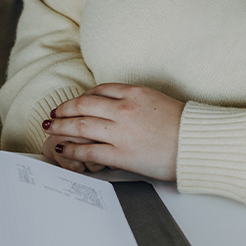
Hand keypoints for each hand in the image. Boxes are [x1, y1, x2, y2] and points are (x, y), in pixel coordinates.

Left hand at [41, 83, 184, 179]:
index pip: (100, 90)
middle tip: (55, 113)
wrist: (195, 143)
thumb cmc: (182, 124)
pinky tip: (64, 148)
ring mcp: (120, 132)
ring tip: (51, 128)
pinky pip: (89, 150)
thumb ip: (135, 101)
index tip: (76, 101)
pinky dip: (73, 149)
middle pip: (84, 104)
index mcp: (134, 93)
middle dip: (65, 109)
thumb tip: (116, 107)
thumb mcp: (157, 100)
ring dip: (62, 127)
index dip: (83, 96)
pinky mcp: (121, 155)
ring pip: (81, 126)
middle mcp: (124, 109)